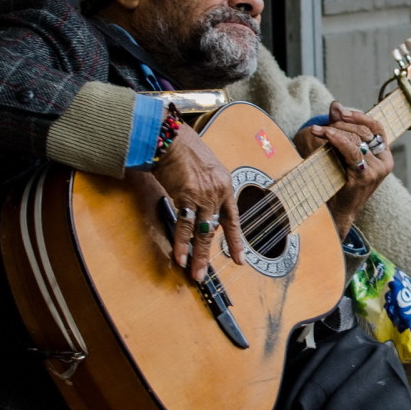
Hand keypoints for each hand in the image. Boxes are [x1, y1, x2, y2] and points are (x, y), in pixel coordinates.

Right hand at [148, 125, 243, 280]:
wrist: (170, 136)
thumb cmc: (182, 147)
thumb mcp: (203, 168)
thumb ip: (206, 187)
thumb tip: (199, 204)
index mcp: (225, 185)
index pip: (233, 219)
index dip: (236, 240)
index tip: (240, 258)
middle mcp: (218, 192)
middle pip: (215, 230)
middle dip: (210, 254)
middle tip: (207, 273)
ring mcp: (204, 195)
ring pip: (201, 233)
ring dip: (197, 256)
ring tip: (195, 273)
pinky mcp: (187, 196)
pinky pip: (184, 226)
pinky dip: (181, 244)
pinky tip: (179, 257)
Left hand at [294, 102, 392, 237]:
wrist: (336, 210)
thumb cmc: (339, 180)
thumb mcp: (342, 152)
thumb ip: (342, 128)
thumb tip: (336, 104)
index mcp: (384, 155)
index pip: (377, 127)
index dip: (360, 116)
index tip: (340, 111)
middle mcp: (385, 162)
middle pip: (365, 132)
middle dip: (342, 124)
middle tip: (323, 124)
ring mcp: (377, 170)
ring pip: (357, 140)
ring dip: (335, 131)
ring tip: (317, 130)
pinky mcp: (366, 176)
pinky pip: (352, 151)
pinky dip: (338, 140)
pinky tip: (326, 135)